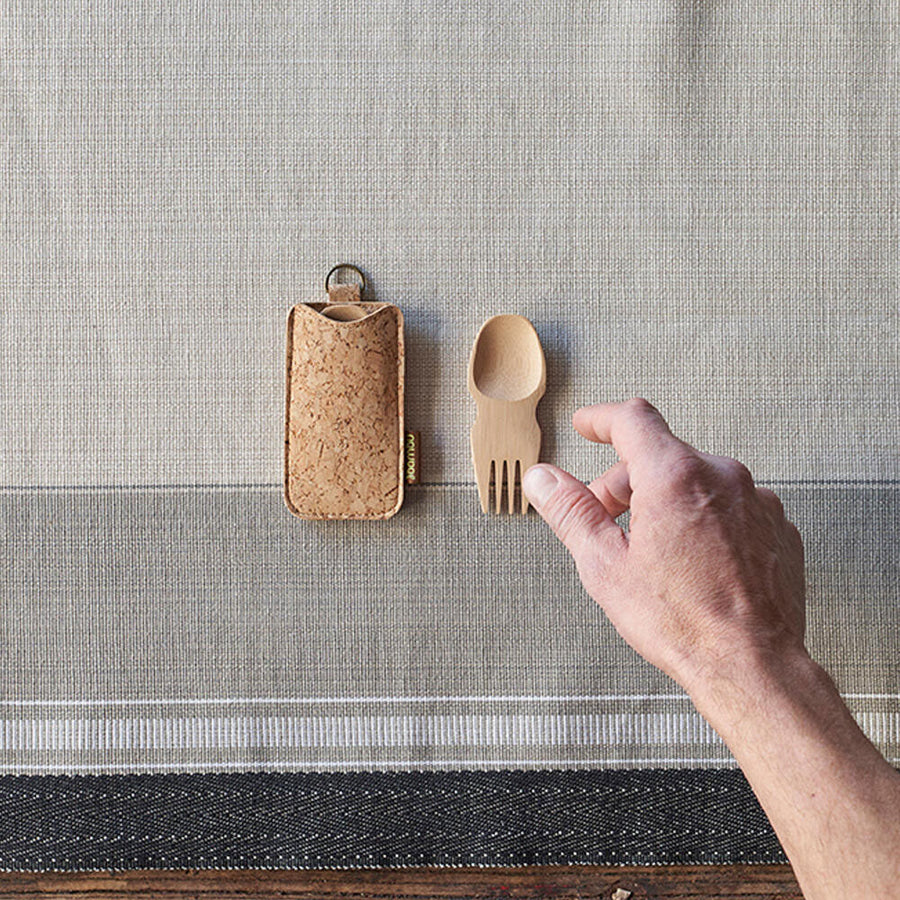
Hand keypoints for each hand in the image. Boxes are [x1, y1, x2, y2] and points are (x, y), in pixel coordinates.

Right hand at [522, 398, 805, 696]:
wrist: (752, 664)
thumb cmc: (683, 621)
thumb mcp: (604, 564)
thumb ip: (570, 510)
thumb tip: (543, 479)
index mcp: (675, 475)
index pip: (632, 419)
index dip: (601, 419)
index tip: (587, 425)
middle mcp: (722, 476)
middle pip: (661, 455)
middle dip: (625, 482)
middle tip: (606, 523)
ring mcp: (756, 500)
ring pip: (697, 481)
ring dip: (666, 501)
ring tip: (653, 551)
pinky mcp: (777, 526)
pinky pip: (730, 506)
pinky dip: (705, 520)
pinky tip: (692, 562)